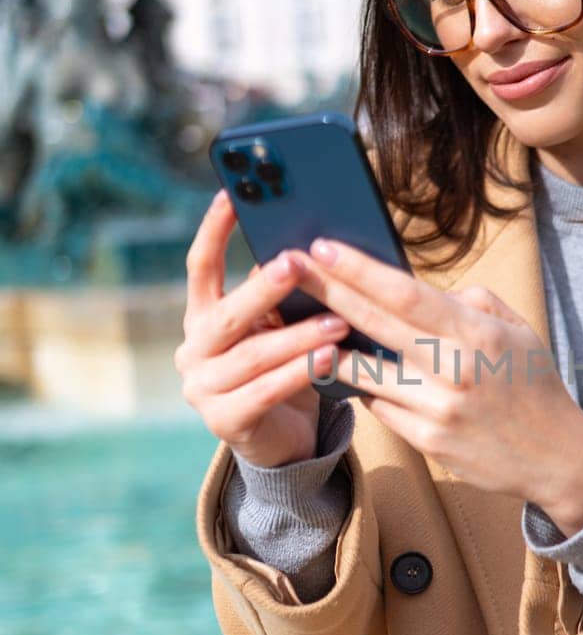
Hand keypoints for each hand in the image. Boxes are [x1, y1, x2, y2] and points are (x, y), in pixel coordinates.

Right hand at [174, 192, 359, 467]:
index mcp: (202, 317)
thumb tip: (307, 243)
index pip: (200, 266)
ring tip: (338, 321)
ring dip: (297, 336)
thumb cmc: (285, 369)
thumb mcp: (280, 326)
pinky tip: (330, 358)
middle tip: (295, 263)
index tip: (231, 194)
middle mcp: (193, 350)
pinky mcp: (224, 421)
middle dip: (263, 288)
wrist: (285, 440)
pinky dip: (299, 373)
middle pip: (226, 313)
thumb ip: (280, 293)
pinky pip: (265, 392)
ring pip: (252, 355)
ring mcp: (203, 388)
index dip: (213, 230)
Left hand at [289, 236, 582, 533]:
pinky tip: (358, 372)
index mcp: (479, 335)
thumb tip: (414, 290)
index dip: (359, 270)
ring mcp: (437, 411)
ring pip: (364, 372)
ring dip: (332, 347)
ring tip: (307, 324)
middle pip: (373, 326)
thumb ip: (469, 303)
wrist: (557, 457)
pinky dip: (368, 386)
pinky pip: (380, 406)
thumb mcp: (517, 330)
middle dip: (327, 292)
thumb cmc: (533, 383)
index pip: (406, 295)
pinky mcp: (426, 444)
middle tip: (290, 267)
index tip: (323, 247)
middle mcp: (454, 372)